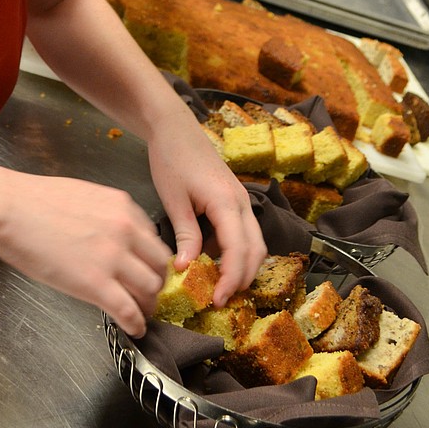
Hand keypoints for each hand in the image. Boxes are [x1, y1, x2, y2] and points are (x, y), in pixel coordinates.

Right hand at [0, 173, 170, 336]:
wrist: (10, 211)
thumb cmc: (33, 201)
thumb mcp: (84, 196)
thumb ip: (106, 215)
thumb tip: (109, 234)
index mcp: (122, 207)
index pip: (153, 238)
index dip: (150, 258)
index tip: (145, 268)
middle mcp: (126, 230)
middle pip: (159, 264)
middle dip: (155, 281)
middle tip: (148, 293)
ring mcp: (114, 257)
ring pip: (150, 288)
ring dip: (148, 304)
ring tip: (141, 313)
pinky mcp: (97, 284)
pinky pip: (129, 310)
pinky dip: (136, 323)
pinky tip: (135, 329)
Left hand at [146, 112, 266, 304]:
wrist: (174, 127)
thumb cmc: (171, 158)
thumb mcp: (174, 200)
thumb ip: (185, 235)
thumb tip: (187, 269)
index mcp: (226, 202)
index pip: (239, 250)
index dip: (230, 279)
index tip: (216, 300)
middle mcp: (241, 202)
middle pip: (256, 250)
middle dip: (242, 278)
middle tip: (220, 300)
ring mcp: (240, 199)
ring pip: (254, 242)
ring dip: (242, 266)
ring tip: (219, 285)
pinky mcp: (234, 199)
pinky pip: (244, 231)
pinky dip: (236, 251)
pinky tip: (214, 261)